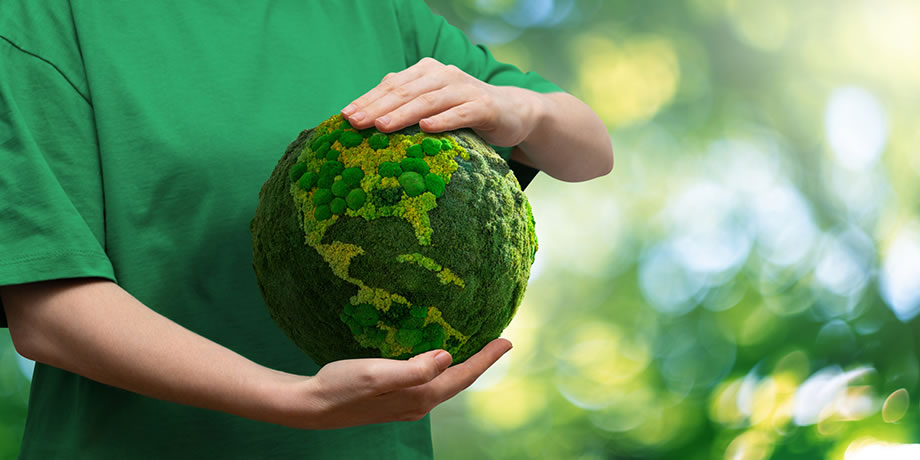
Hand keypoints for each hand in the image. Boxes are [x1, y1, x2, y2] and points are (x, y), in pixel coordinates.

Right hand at [294, 338, 512, 429]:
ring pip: (444, 384)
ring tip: (474, 347)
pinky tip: (436, 358)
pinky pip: (428, 383)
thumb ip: (413, 369)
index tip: (507, 341)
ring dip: (462, 366)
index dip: (486, 359)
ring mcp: (406, 405)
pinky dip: (441, 369)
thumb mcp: (377, 374)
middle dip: (480, 362)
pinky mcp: (394, 400)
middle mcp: (418, 404)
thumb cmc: (342, 386)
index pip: (463, 376)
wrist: (312, 406)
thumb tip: (447, 357)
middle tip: (498, 342)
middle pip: (459, 381)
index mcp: (419, 396)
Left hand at [341, 57, 542, 147]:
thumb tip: (367, 121)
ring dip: (404, 113)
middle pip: (405, 91)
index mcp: (425, 72)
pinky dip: (443, 120)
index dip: (367, 100)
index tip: (344, 117)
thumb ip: (406, 107)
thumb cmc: (464, 112)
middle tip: (355, 123)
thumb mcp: (432, 107)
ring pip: (428, 101)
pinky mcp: (484, 106)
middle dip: (377, 107)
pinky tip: (426, 128)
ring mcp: (465, 89)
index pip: (391, 85)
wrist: (513, 112)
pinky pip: (461, 113)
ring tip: (382, 127)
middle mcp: (443, 75)